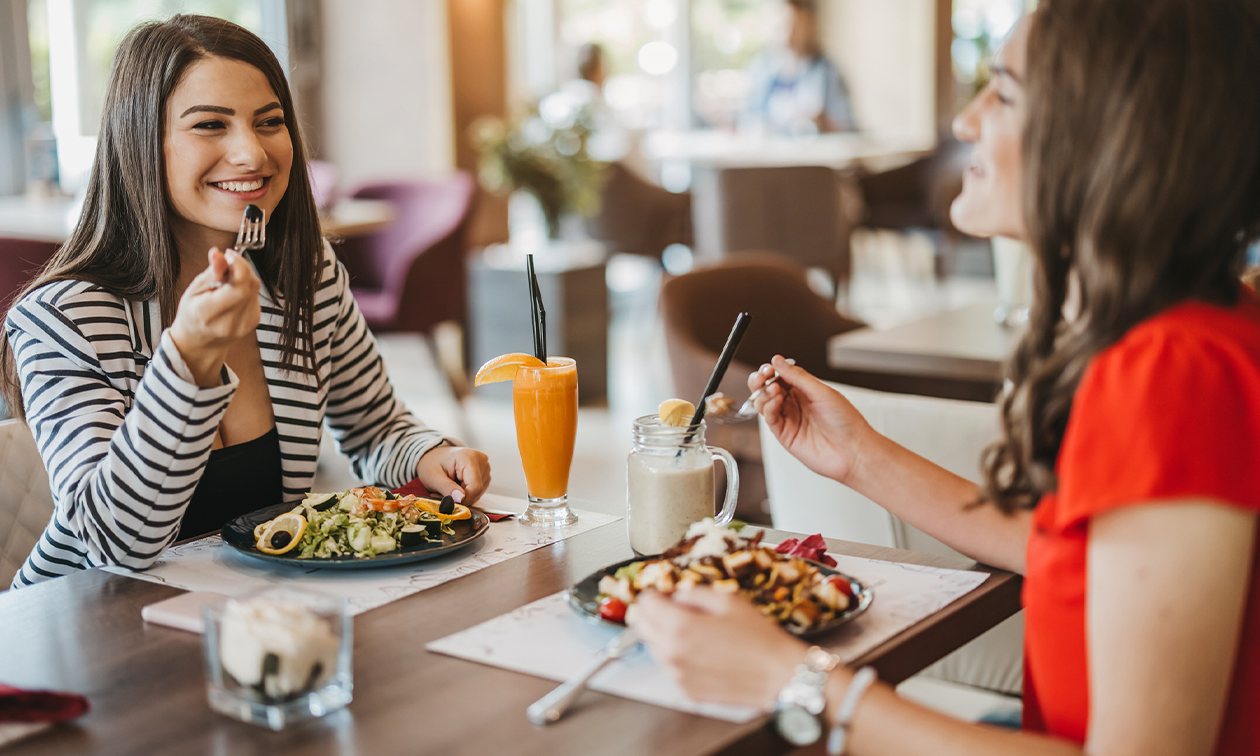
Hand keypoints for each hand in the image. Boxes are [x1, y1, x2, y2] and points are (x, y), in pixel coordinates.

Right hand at [168, 247, 260, 385]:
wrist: (199, 342)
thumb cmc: (192, 315)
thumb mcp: (193, 291)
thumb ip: (210, 273)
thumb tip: (219, 254)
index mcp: (209, 313)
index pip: (238, 287)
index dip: (239, 265)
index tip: (229, 254)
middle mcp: (230, 322)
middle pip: (250, 286)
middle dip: (241, 267)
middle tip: (226, 263)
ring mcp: (244, 324)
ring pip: (255, 289)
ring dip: (244, 277)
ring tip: (226, 281)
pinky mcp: (253, 322)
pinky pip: (256, 297)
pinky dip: (247, 288)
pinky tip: (232, 292)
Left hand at [414, 445, 490, 504]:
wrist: (434, 456)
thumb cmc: (432, 463)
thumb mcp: (433, 477)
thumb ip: (447, 488)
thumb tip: (460, 499)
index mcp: (469, 457)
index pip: (475, 486)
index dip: (464, 500)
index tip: (451, 502)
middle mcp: (481, 461)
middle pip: (477, 490)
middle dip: (461, 498)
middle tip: (444, 495)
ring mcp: (485, 467)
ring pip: (478, 492)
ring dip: (463, 497)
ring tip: (449, 489)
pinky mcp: (484, 473)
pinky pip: (478, 491)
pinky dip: (467, 494)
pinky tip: (456, 487)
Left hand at [635, 588, 807, 707]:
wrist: (779, 674)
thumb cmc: (759, 637)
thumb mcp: (728, 600)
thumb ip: (694, 593)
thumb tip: (676, 595)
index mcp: (679, 627)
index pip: (645, 603)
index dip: (655, 593)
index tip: (664, 593)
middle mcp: (672, 653)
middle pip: (642, 626)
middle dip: (653, 613)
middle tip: (671, 608)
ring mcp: (677, 675)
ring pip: (654, 648)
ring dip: (664, 635)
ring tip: (693, 632)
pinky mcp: (687, 691)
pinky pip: (671, 668)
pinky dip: (678, 657)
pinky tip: (702, 652)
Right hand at [750, 355, 875, 484]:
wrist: (853, 450)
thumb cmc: (846, 422)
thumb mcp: (822, 392)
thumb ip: (798, 377)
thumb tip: (778, 361)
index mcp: (805, 391)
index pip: (780, 376)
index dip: (772, 370)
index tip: (769, 367)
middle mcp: (795, 404)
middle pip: (767, 388)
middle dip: (761, 380)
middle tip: (763, 377)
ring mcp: (789, 419)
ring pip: (764, 403)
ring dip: (764, 393)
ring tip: (773, 390)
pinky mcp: (784, 435)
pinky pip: (769, 418)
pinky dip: (768, 408)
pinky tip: (776, 401)